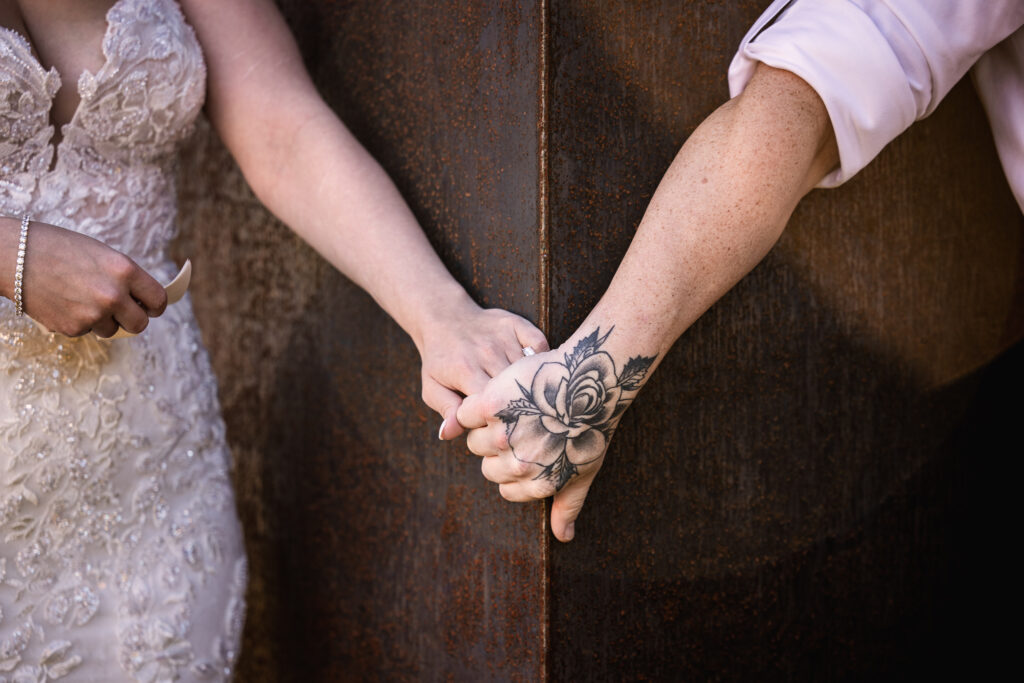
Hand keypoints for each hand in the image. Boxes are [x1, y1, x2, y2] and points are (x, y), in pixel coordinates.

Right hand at [1, 218, 167, 336]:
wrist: (14, 256)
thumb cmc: (59, 248)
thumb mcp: (101, 254)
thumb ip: (124, 278)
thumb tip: (140, 301)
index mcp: (125, 270)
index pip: (158, 299)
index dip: (155, 306)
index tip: (151, 308)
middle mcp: (113, 295)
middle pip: (140, 324)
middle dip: (134, 320)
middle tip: (124, 313)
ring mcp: (93, 314)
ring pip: (111, 330)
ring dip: (103, 320)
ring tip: (82, 298)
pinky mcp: (73, 328)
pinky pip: (86, 331)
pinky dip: (79, 321)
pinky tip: (64, 302)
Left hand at [416, 296, 547, 439]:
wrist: (444, 318)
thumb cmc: (440, 360)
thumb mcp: (434, 388)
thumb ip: (446, 411)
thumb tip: (450, 434)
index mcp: (466, 371)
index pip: (490, 406)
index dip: (496, 422)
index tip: (496, 427)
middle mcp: (487, 352)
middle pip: (515, 388)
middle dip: (517, 405)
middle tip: (518, 416)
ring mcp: (504, 337)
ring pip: (530, 370)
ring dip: (532, 384)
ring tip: (528, 397)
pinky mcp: (518, 324)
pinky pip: (541, 346)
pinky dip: (542, 360)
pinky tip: (533, 371)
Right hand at [457, 327, 654, 541]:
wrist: (590, 382)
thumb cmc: (590, 427)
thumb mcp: (585, 471)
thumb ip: (568, 506)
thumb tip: (565, 538)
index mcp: (539, 484)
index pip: (505, 489)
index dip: (513, 467)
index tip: (529, 447)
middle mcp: (520, 465)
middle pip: (487, 466)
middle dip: (501, 448)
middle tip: (526, 425)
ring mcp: (504, 436)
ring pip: (475, 441)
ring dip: (488, 427)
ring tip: (517, 412)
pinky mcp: (491, 406)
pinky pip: (467, 414)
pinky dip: (475, 407)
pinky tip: (500, 398)